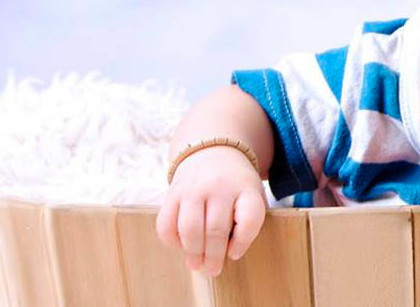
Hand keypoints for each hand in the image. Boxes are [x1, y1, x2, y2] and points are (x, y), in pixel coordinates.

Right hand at [156, 146, 267, 276]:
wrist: (212, 150)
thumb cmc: (236, 184)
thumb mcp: (252, 195)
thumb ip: (247, 221)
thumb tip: (229, 253)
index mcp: (246, 188)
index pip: (249, 219)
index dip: (243, 242)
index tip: (234, 254)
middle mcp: (219, 187)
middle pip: (216, 229)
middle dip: (214, 256)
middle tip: (213, 270)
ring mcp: (193, 188)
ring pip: (190, 228)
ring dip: (193, 252)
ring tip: (196, 264)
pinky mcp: (172, 192)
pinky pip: (166, 222)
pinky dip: (172, 240)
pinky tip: (181, 245)